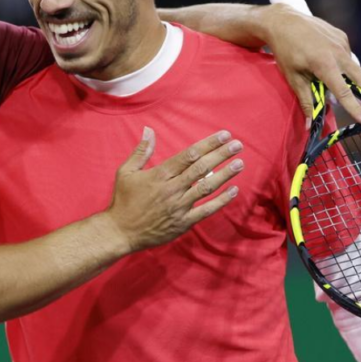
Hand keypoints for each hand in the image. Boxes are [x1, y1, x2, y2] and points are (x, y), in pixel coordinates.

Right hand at [103, 128, 243, 251]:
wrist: (120, 232)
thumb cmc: (123, 200)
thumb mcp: (126, 172)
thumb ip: (141, 151)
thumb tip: (148, 130)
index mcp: (159, 174)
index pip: (189, 155)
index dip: (208, 144)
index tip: (223, 135)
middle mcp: (172, 189)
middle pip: (202, 168)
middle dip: (221, 155)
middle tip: (238, 145)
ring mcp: (179, 206)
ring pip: (207, 187)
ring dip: (225, 175)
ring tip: (240, 163)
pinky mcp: (183, 222)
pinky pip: (206, 210)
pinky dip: (221, 201)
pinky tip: (234, 191)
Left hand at [257, 4, 360, 125]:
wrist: (282, 21)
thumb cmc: (285, 51)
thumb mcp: (293, 77)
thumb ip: (306, 100)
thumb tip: (310, 125)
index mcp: (325, 64)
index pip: (344, 92)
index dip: (356, 109)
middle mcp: (338, 52)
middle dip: (357, 90)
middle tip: (338, 92)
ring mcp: (342, 42)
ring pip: (355, 67)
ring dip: (345, 75)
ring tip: (322, 70)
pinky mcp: (342, 35)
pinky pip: (348, 55)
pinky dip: (340, 62)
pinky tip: (323, 55)